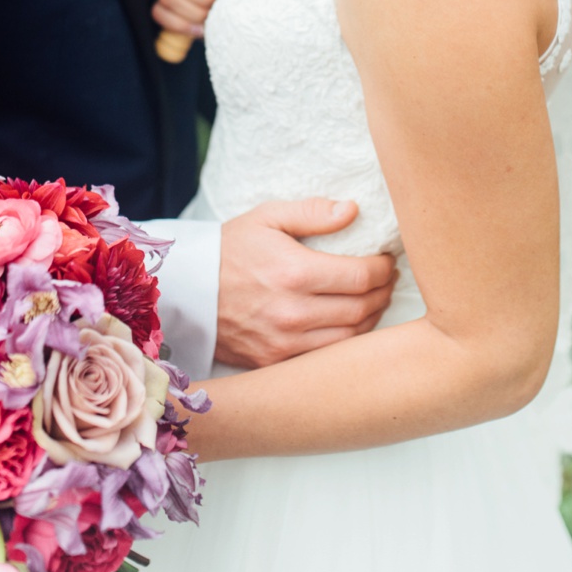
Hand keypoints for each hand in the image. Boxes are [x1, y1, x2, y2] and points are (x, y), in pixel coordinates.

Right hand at [215, 199, 397, 368]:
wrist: (183, 291)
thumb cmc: (228, 249)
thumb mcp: (266, 217)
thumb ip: (312, 212)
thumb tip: (352, 210)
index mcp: (293, 273)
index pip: (361, 277)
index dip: (383, 269)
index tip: (388, 260)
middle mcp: (290, 312)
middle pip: (361, 309)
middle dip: (383, 293)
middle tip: (388, 280)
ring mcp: (281, 342)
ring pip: (349, 338)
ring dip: (371, 319)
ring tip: (374, 300)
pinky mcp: (271, 361)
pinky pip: (323, 357)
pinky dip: (345, 342)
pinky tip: (350, 323)